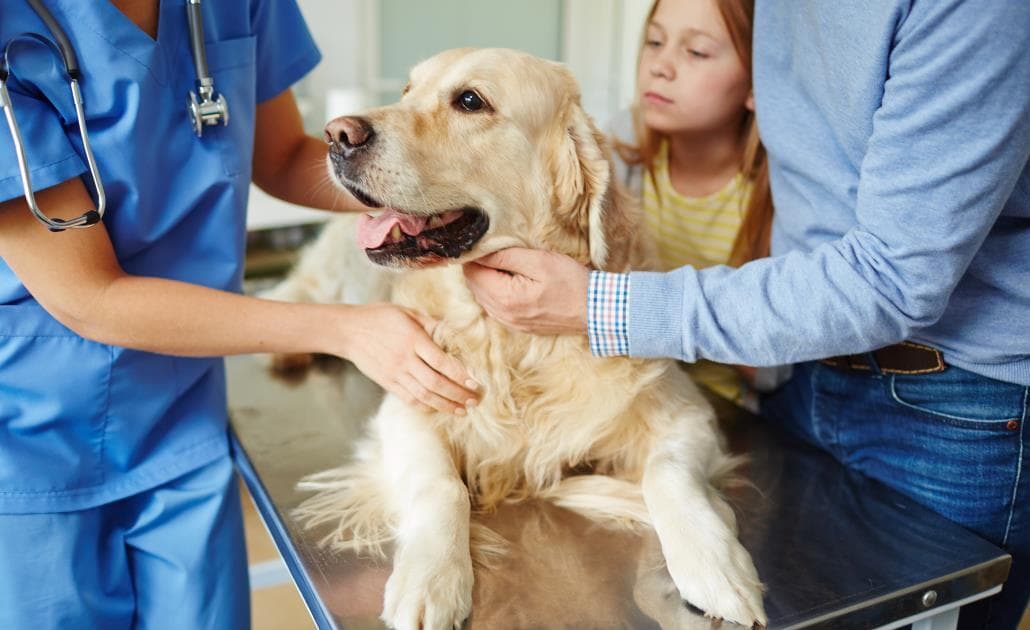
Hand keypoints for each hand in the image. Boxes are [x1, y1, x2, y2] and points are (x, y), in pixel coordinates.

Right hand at [335, 304, 478, 413]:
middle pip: (435, 383)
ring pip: (423, 395)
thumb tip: (456, 333)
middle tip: (474, 400)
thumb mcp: (408, 312)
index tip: (475, 382)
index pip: (441, 362)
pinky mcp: (387, 383)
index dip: (460, 374)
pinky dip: (426, 406)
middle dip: (457, 394)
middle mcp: (404, 359)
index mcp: (412, 339)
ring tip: (462, 410)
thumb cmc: (381, 317)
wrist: (348, 331)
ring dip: (445, 405)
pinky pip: (409, 399)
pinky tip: (439, 408)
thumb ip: (432, 324)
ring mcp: (394, 374)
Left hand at [462, 247, 589, 335]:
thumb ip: (506, 256)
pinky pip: (495, 307)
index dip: (476, 255)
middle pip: (474, 285)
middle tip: (496, 249)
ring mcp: (510, 323)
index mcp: (505, 298)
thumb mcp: (539, 261)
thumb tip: (480, 252)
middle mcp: (503, 315)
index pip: (472, 273)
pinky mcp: (518, 326)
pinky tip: (511, 281)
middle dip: (480, 266)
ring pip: (483, 297)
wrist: (594, 310)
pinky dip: (496, 292)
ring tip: (505, 263)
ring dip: (488, 279)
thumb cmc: (570, 282)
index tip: (486, 243)